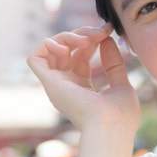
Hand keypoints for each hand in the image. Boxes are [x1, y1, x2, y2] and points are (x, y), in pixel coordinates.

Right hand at [26, 26, 140, 137]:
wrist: (111, 126)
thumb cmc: (120, 115)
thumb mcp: (121, 84)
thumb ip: (113, 64)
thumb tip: (106, 40)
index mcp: (82, 88)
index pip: (80, 55)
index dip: (92, 39)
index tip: (108, 30)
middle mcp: (66, 86)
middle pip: (66, 49)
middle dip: (83, 34)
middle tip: (101, 32)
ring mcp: (57, 85)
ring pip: (51, 49)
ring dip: (68, 36)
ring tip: (86, 40)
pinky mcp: (49, 83)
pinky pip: (35, 58)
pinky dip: (47, 45)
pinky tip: (67, 47)